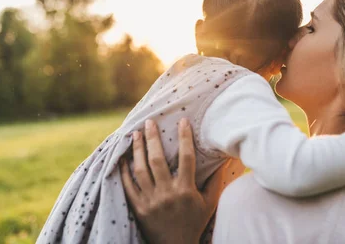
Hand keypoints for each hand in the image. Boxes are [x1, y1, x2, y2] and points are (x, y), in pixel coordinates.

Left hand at [120, 118, 227, 243]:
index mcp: (186, 190)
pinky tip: (123, 157)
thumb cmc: (194, 223)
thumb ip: (215, 182)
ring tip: (135, 134)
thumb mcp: (209, 203)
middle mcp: (167, 194)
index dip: (185, 137)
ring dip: (137, 150)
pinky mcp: (138, 208)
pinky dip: (124, 170)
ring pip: (141, 170)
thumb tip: (222, 160)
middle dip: (153, 138)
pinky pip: (128, 186)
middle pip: (157, 160)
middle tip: (149, 122)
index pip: (186, 158)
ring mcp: (151, 200)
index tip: (183, 121)